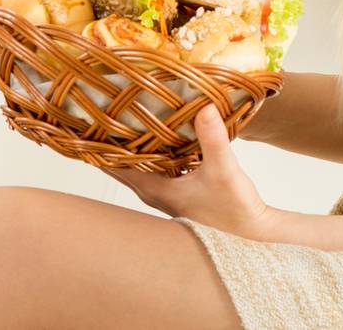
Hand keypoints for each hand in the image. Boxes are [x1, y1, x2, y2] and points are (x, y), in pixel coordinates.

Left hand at [106, 105, 274, 238]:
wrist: (255, 236)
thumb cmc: (236, 209)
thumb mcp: (224, 171)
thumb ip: (213, 139)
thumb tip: (204, 106)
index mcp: (154, 189)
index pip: (114, 165)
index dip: (99, 144)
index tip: (88, 118)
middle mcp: (153, 193)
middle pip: (119, 164)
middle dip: (109, 140)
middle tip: (100, 109)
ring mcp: (164, 194)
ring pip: (135, 166)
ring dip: (129, 145)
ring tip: (123, 115)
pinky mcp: (176, 193)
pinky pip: (152, 167)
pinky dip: (148, 150)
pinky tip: (157, 133)